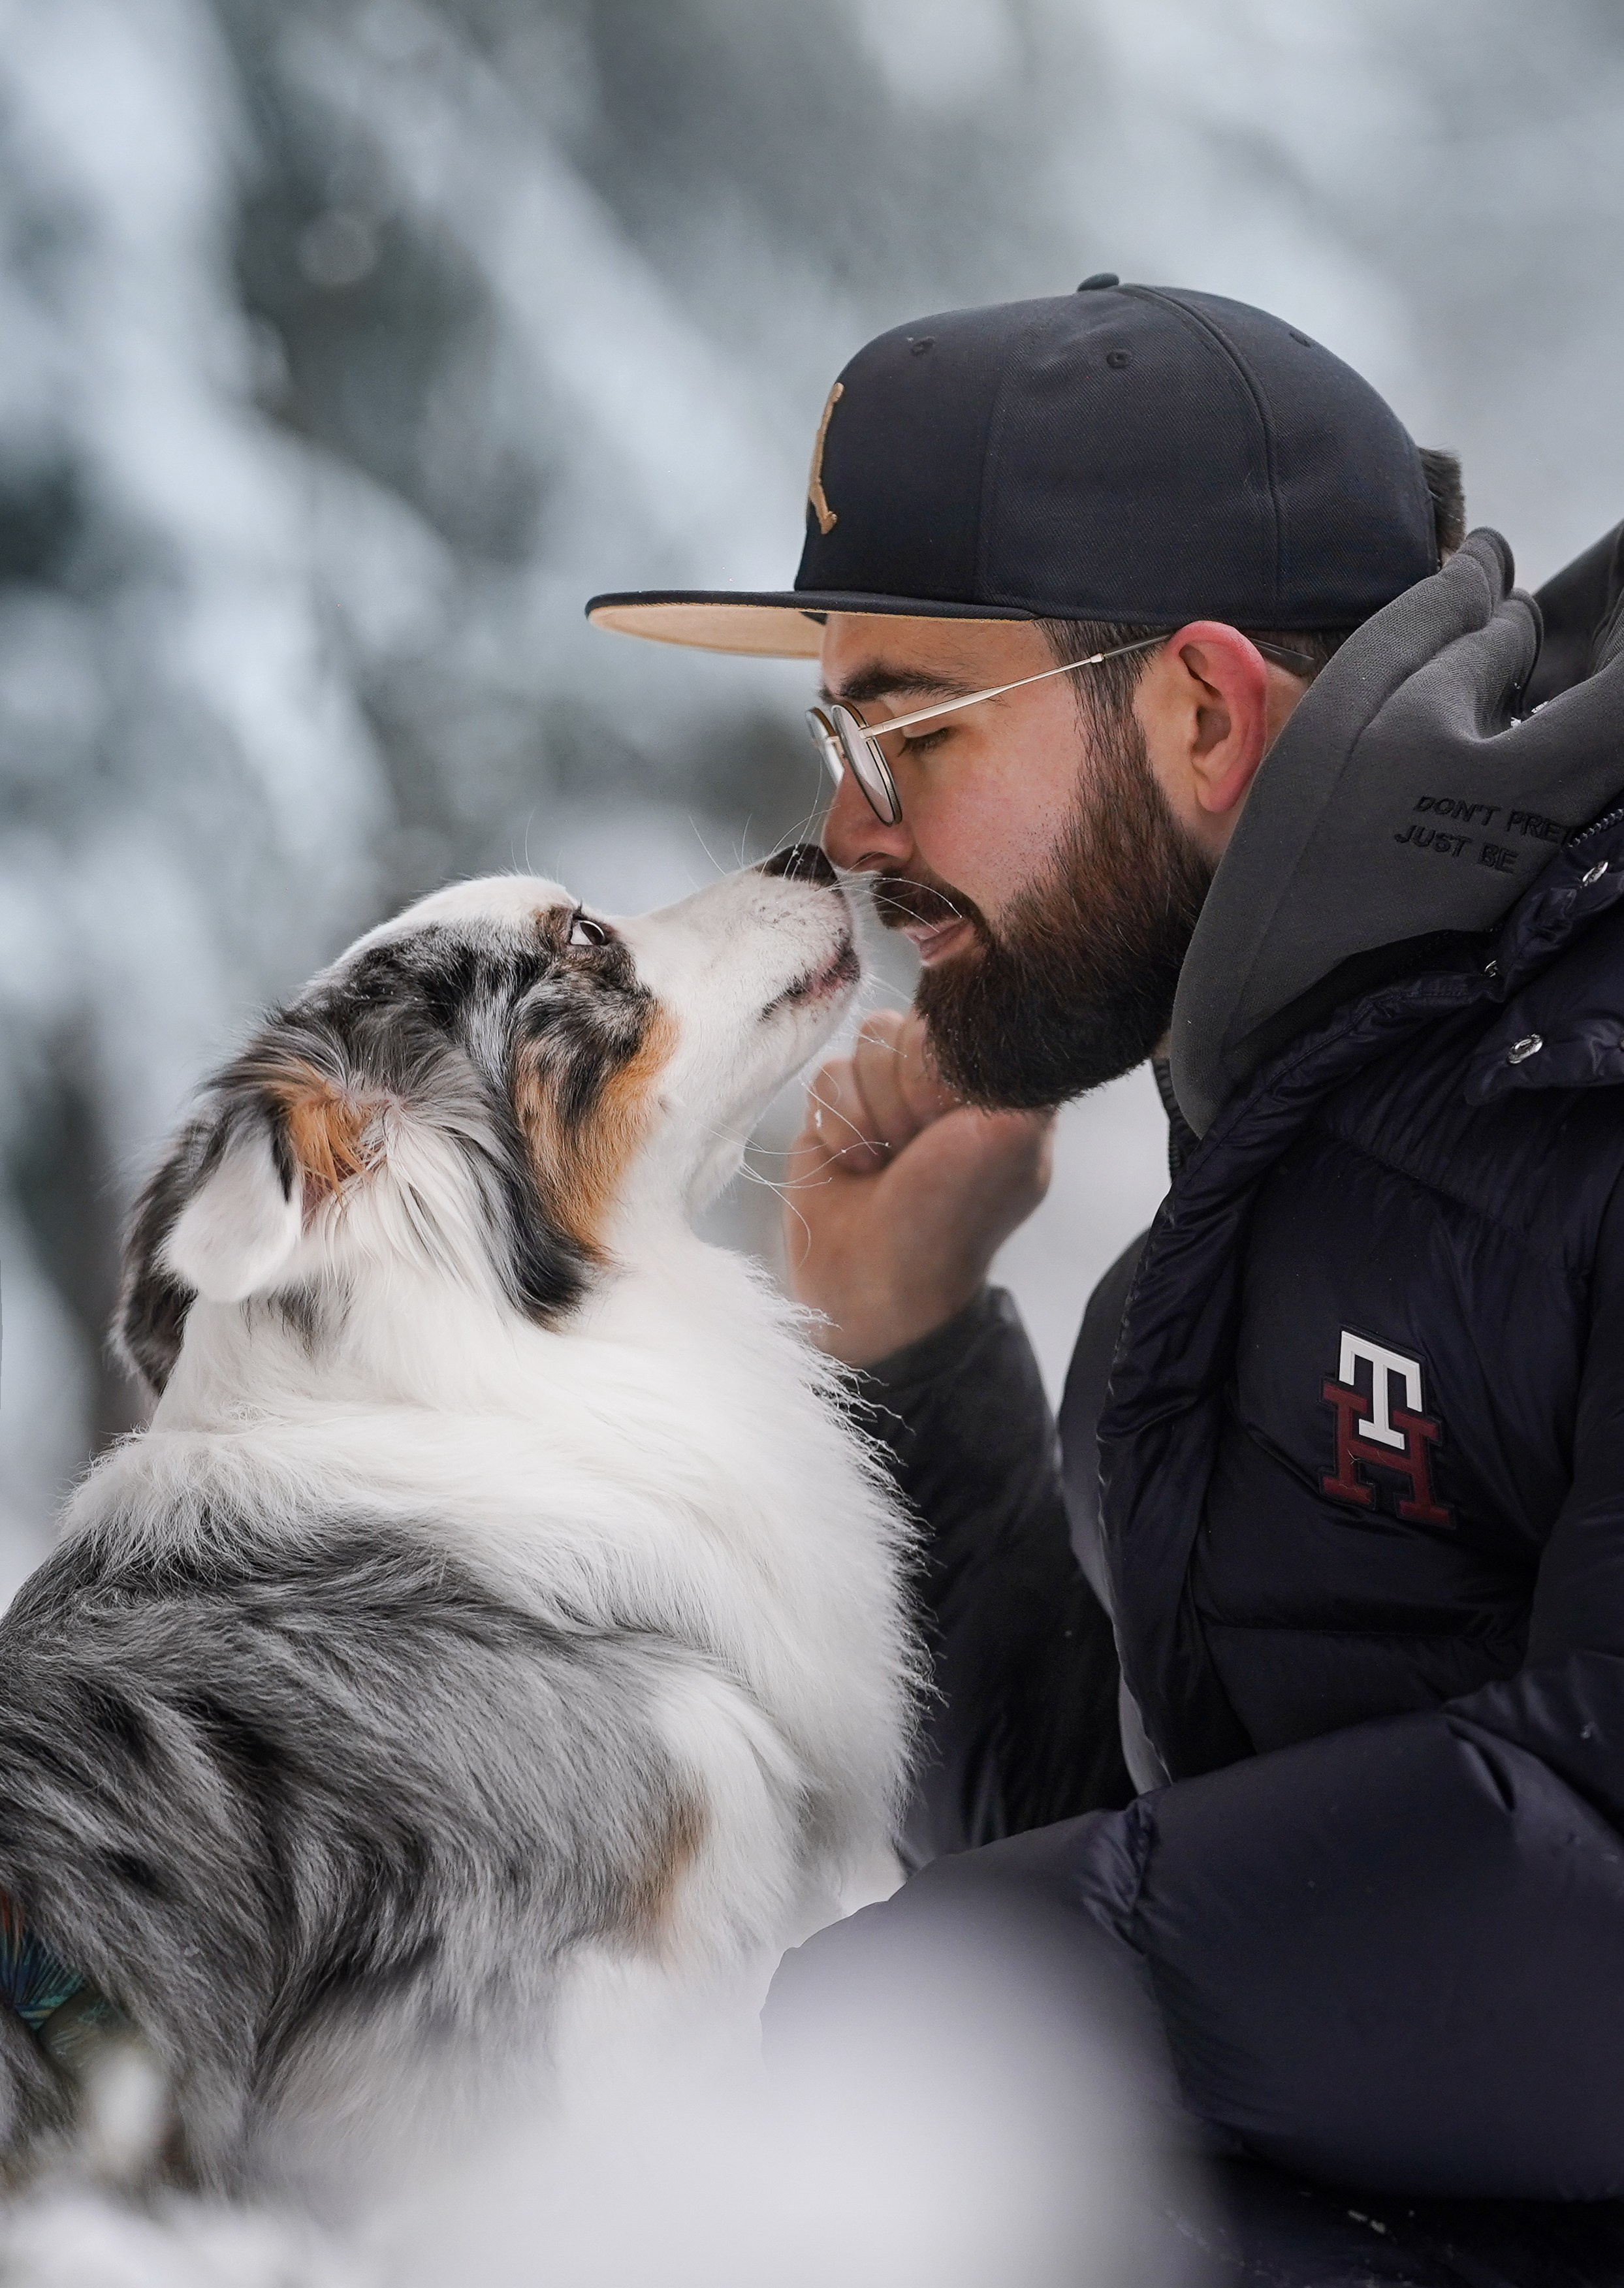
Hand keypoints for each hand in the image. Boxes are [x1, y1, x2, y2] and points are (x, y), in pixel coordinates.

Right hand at [784, 1010, 1054, 1366]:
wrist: (877, 1286)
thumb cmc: (953, 1220)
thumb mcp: (1014, 1139)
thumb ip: (1019, 1065)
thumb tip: (1004, 1007)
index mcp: (999, 1083)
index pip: (967, 1014)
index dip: (947, 1061)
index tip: (952, 1116)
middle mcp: (944, 1081)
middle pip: (910, 1020)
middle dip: (907, 1091)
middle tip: (917, 1147)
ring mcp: (888, 1092)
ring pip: (864, 1040)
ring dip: (872, 1111)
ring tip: (886, 1162)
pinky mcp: (837, 1110)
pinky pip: (825, 1073)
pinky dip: (837, 1125)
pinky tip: (855, 1166)